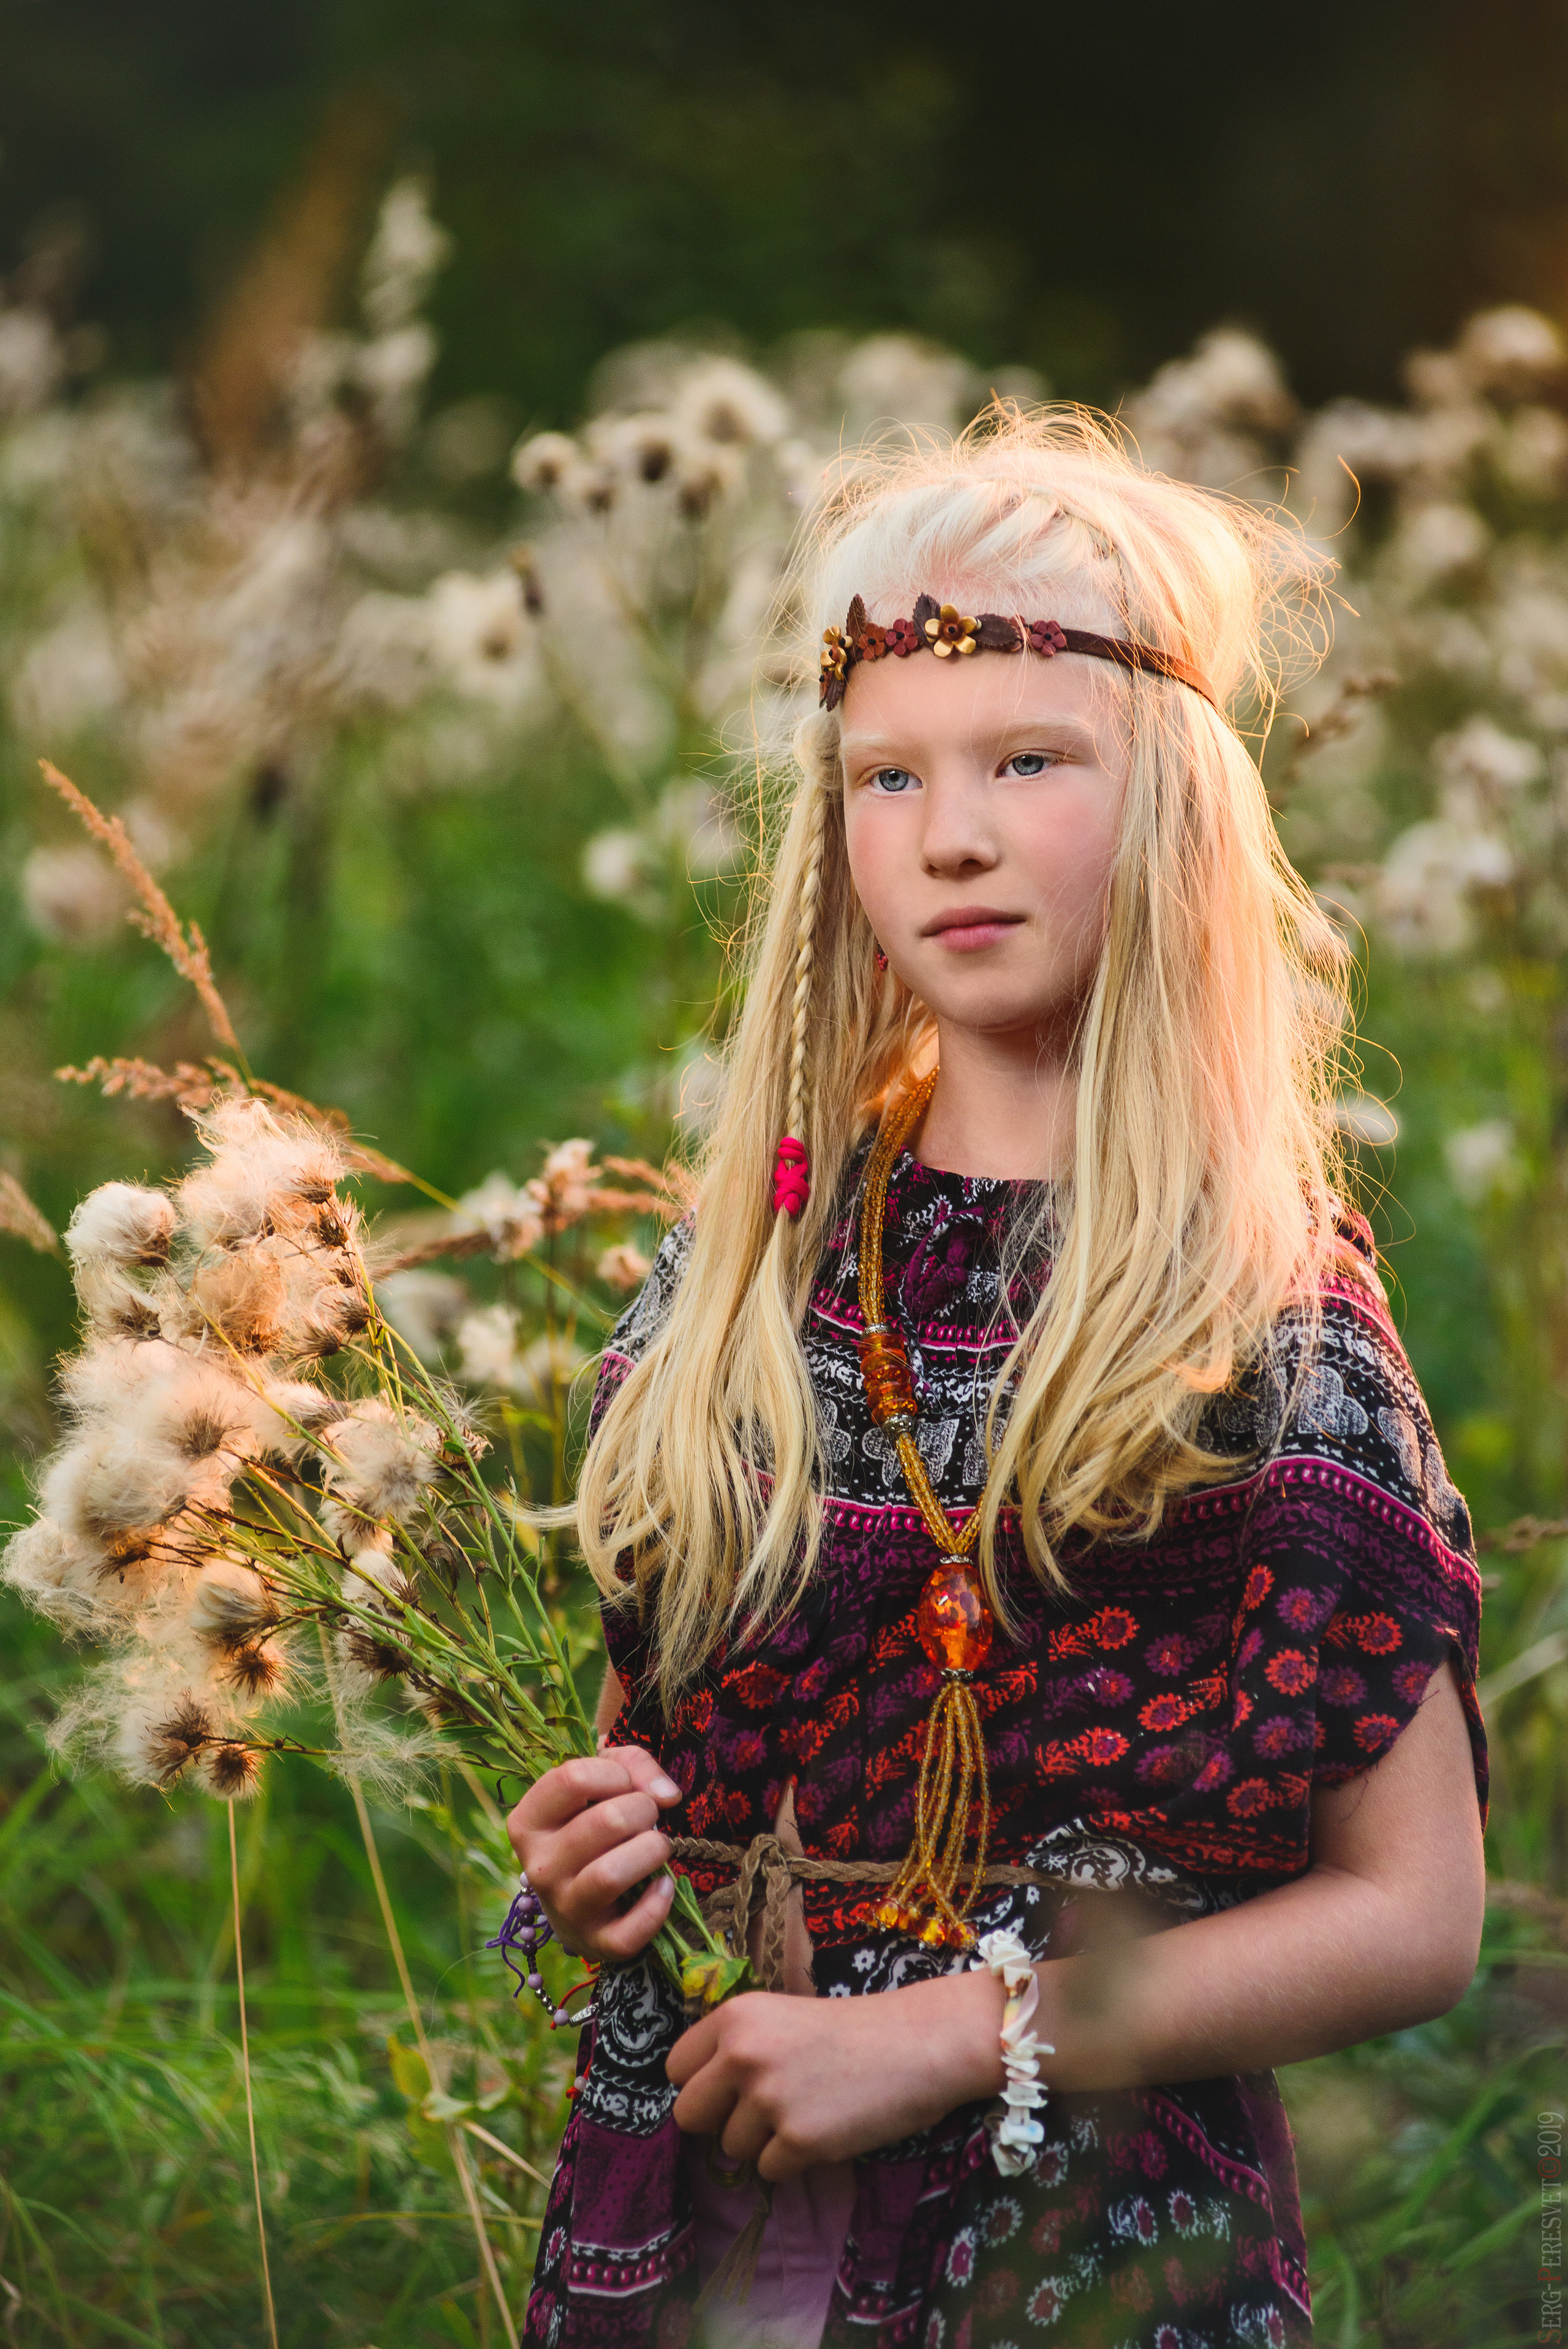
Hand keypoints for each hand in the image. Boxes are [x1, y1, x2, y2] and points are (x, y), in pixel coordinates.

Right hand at [506, 1747, 681, 1961]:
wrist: (584, 1899)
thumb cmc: (593, 1823)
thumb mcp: (603, 1780)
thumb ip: (633, 1764)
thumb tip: (667, 1794)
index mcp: (529, 1822)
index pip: (573, 1778)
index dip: (615, 1773)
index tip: (625, 1785)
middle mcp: (539, 1867)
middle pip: (606, 1821)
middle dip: (644, 1809)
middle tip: (647, 1817)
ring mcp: (565, 1909)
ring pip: (611, 1874)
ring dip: (652, 1850)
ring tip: (657, 1847)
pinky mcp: (596, 1943)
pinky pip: (631, 1930)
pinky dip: (658, 1904)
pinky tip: (663, 1886)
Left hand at [665, 1969, 1005, 2179]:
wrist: (919, 2044)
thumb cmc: (852, 2031)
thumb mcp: (782, 2018)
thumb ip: (738, 2048)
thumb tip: (697, 2097)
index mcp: (735, 2017)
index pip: (676, 2067)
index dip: (701, 2083)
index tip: (729, 2087)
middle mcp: (742, 2054)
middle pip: (688, 2114)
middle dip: (719, 2121)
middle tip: (762, 2111)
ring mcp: (769, 2098)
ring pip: (731, 2148)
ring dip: (764, 2141)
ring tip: (809, 2109)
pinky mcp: (798, 2140)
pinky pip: (768, 2171)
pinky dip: (794, 2161)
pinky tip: (827, 2128)